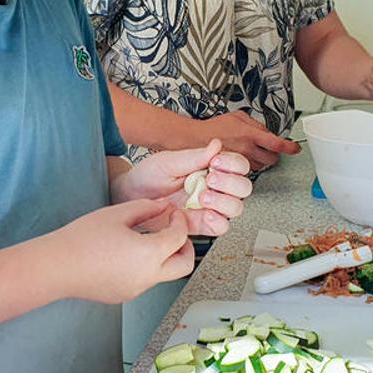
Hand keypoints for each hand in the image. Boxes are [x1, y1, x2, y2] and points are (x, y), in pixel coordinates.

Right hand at [47, 199, 193, 303]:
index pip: (179, 237)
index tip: (173, 214)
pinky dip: (149, 266)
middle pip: (185, 265)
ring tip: (149, 239)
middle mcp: (147, 276)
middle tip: (175, 232)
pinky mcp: (125, 295)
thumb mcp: (118, 214)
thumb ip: (146, 208)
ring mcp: (137, 289)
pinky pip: (147, 280)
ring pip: (166, 274)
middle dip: (186, 246)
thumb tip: (163, 206)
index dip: (180, 222)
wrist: (56, 266)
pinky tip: (131, 252)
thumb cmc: (82, 240)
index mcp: (149, 254)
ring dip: (166, 257)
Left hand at [111, 139, 253, 235]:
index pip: (238, 165)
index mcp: (210, 167)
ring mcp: (209, 207)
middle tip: (210, 179)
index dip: (233, 163)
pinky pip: (221, 227)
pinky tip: (205, 215)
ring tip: (203, 197)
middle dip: (230, 182)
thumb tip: (216, 144)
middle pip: (243, 187)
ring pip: (236, 207)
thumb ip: (194, 157)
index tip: (216, 161)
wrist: (129, 197)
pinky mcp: (200, 224)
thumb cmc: (147, 176)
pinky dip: (218, 222)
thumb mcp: (168, 161)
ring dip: (224, 201)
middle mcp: (214, 187)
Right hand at [194, 111, 298, 171]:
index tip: (296, 148)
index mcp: (250, 135)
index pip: (277, 143)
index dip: (290, 147)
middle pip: (273, 159)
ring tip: (249, 151)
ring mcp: (241, 162)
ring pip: (261, 166)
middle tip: (269, 148)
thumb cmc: (214, 128)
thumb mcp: (238, 117)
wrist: (195, 141)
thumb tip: (268, 132)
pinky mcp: (234, 170)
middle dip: (273, 154)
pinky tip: (241, 157)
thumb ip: (256, 125)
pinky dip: (249, 164)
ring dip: (260, 159)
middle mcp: (247, 150)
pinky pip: (249, 169)